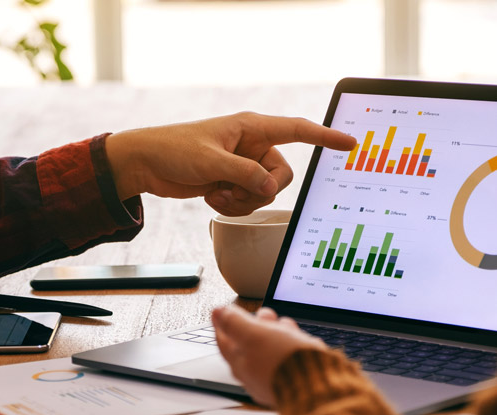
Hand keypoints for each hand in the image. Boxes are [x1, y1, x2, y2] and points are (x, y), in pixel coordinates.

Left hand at [106, 112, 356, 215]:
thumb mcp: (211, 162)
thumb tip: (270, 189)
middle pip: (281, 176)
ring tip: (215, 191)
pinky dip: (231, 205)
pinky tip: (210, 197)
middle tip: (233, 188)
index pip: (297, 130)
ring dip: (241, 200)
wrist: (146, 164)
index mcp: (252, 128)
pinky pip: (248, 202)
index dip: (325, 137)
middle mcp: (252, 146)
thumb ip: (245, 175)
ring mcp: (242, 166)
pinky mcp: (232, 182)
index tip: (350, 143)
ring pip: (264, 193)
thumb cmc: (174, 150)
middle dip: (259, 190)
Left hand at [212, 305, 326, 406]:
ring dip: (276, 332)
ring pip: (270, 349)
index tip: (220, 311)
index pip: (224, 341)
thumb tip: (218, 312)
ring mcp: (273, 378)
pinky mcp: (292, 380)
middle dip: (256, 325)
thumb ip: (235, 323)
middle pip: (248, 344)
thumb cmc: (284, 363)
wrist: (317, 387)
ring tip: (284, 323)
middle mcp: (253, 374)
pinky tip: (297, 338)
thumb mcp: (255, 335)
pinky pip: (287, 357)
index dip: (222, 322)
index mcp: (239, 363)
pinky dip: (290, 344)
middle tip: (263, 314)